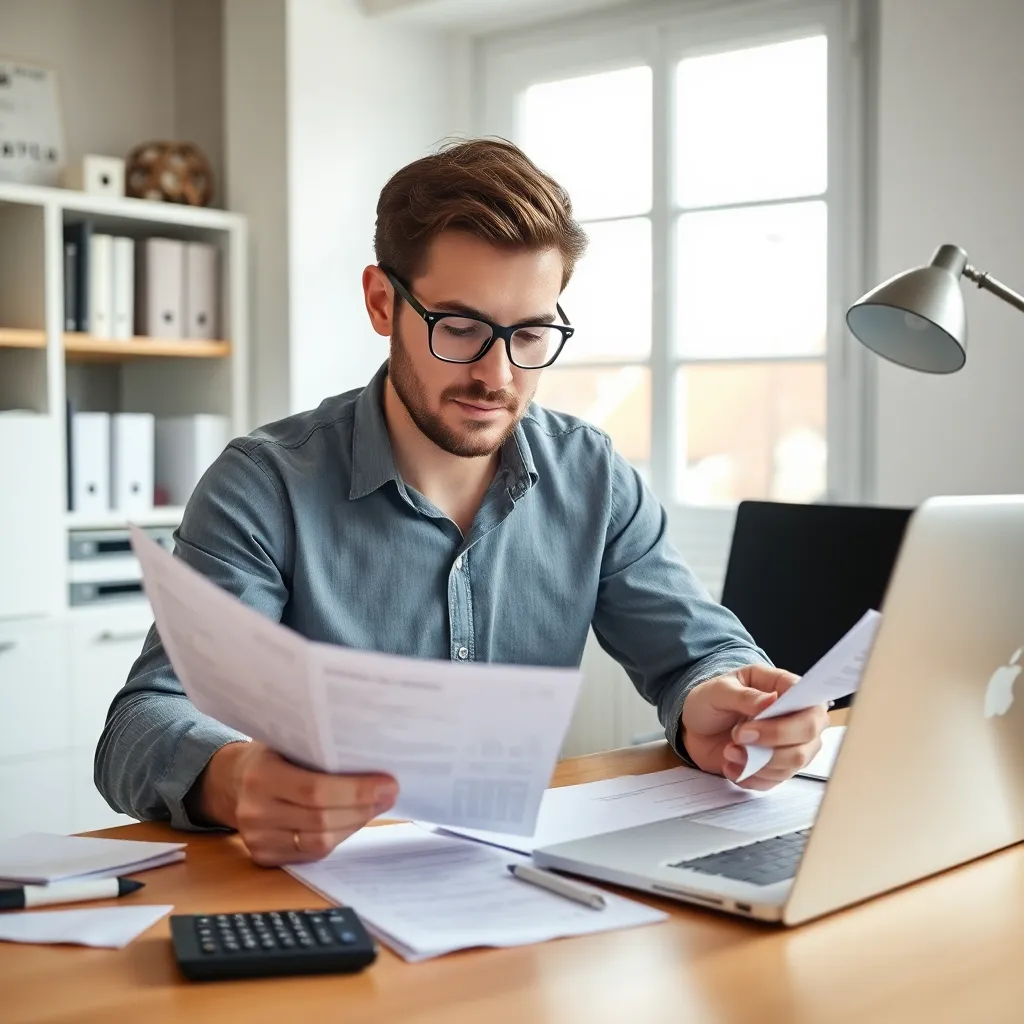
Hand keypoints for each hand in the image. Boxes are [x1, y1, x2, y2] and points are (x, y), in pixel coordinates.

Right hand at [195, 741, 398, 865]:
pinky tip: (352, 821)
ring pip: (320, 842)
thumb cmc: (272, 756)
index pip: (315, 790)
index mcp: (261, 775)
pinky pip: (311, 854)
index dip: (357, 790)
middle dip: (363, 808)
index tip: (388, 783)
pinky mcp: (263, 857)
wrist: (231, 782)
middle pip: (321, 819)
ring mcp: (257, 839)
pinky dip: (338, 837)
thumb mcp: (289, 743)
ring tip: (376, 806)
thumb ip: (321, 754)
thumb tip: (373, 762)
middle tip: (390, 794)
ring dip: (355, 824)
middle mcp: (255, 811)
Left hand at [680, 665, 827, 790]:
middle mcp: (797, 716)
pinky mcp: (779, 767)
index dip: (789, 716)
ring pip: (794, 761)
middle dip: (771, 740)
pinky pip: (776, 780)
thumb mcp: (718, 690)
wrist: (696, 729)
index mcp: (785, 686)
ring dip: (758, 761)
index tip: (754, 720)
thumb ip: (744, 696)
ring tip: (728, 751)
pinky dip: (750, 776)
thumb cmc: (711, 701)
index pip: (810, 702)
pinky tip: (730, 765)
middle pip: (808, 735)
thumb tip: (771, 700)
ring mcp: (792, 744)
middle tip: (737, 736)